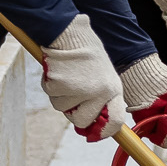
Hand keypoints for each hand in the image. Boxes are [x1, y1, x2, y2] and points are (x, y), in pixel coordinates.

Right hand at [40, 14, 130, 142]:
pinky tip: (57, 70)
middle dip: (74, 112)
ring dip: (61, 95)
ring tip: (67, 75)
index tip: (94, 133)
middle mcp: (99, 92)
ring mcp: (79, 89)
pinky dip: (51, 85)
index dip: (104, 131)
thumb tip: (94, 124)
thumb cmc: (86, 52)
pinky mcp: (61, 85)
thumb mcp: (103, 73)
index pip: (115, 121)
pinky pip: (52, 95)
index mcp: (113, 88)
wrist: (70, 32)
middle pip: (82, 121)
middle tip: (72, 94)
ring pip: (63, 108)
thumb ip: (102, 96)